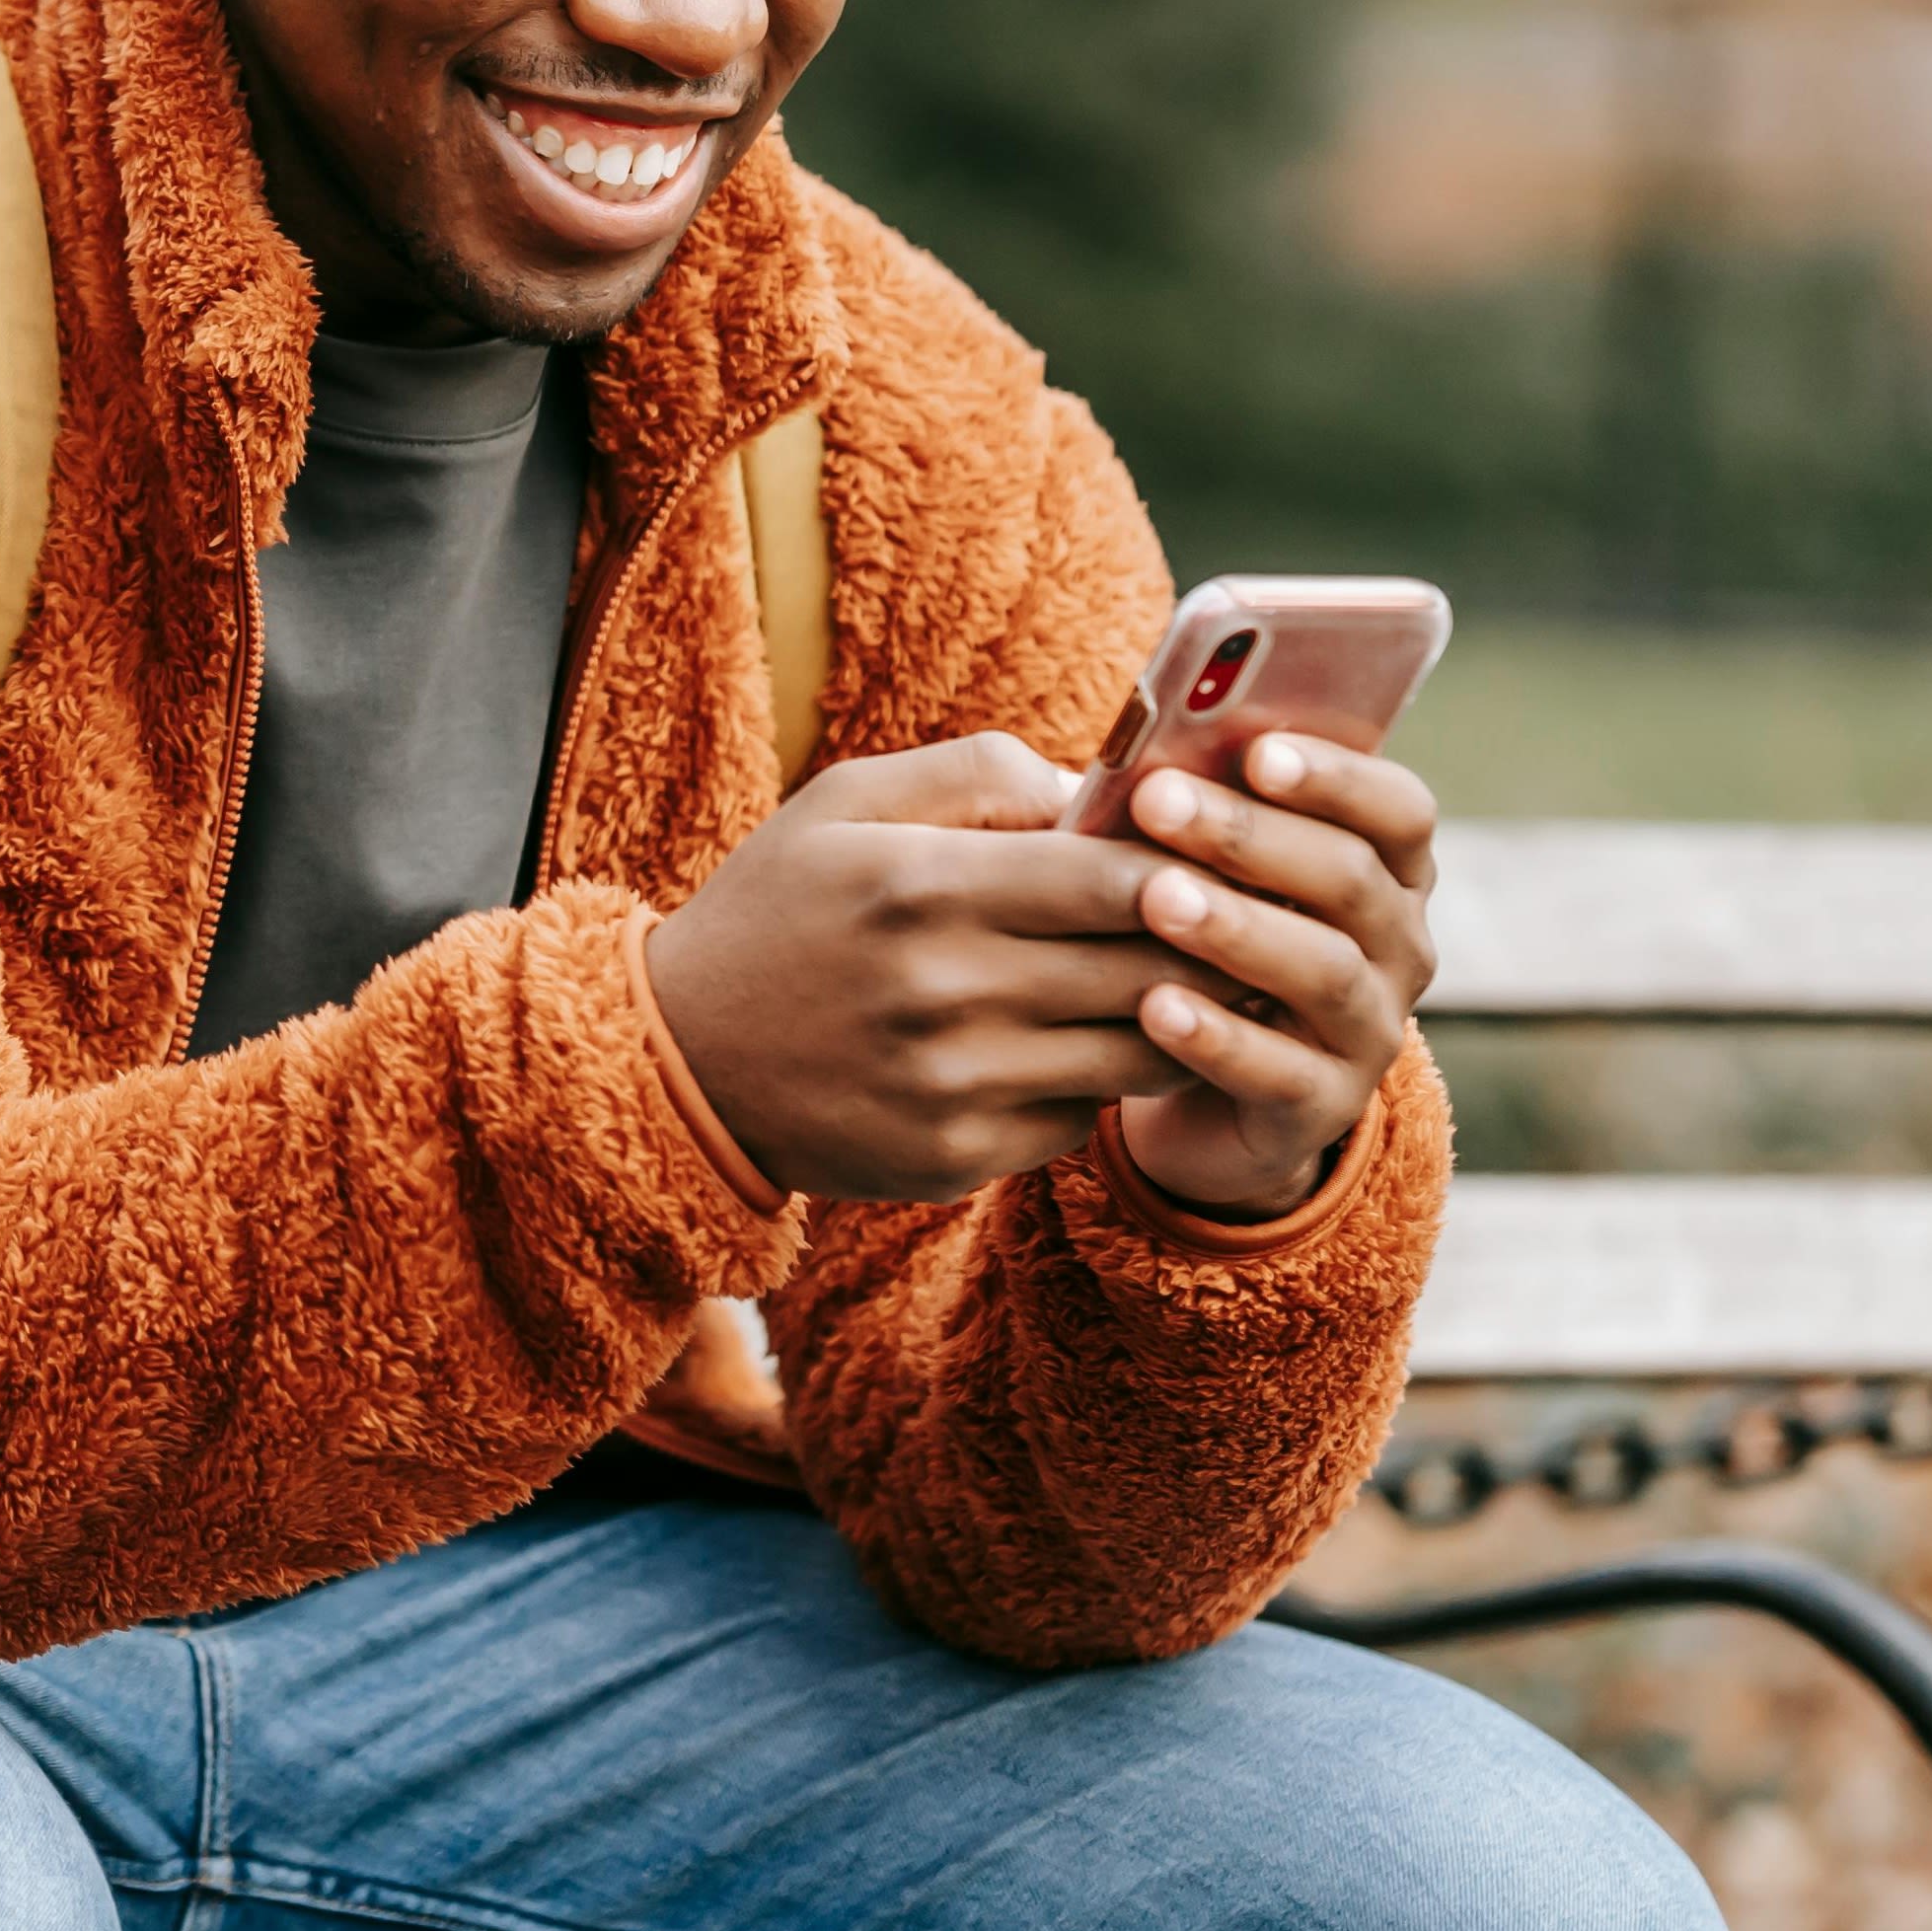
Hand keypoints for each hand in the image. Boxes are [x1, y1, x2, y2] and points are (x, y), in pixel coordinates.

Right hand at [642, 735, 1195, 1201]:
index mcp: (921, 884)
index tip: (1222, 856)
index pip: (1113, 878)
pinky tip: (1089, 1046)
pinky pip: (1078, 1119)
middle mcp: (943, 990)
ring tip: (1203, 985)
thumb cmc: (779, 907)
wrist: (680, 1060)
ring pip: (1134, 1056)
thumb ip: (979, 771)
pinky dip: (1096, 1082)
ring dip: (1181, 1021)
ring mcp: (952, 1086)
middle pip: (1144, 971)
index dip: (1190, 867)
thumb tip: (1101, 789)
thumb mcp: (848, 801)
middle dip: (1213, 944)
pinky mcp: (955, 1159)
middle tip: (1251, 922)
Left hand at [1107, 736, 1439, 1217]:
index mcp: (1388, 873)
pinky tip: (1154, 1006)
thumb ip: (1207, 817)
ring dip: (1237, 929)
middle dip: (1250, 835)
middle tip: (1157, 801)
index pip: (1400, 812)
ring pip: (1323, 972)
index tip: (1257, 751)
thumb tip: (1147, 756)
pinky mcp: (1321, 1109)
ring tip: (1157, 899)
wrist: (1208, 1094)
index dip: (1338, 778)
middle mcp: (1400, 949)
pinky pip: (1277, 1072)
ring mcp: (1369, 1033)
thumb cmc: (1208, 943)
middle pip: (1349, 879)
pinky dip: (1217, 1037)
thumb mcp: (1219, 877)